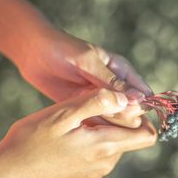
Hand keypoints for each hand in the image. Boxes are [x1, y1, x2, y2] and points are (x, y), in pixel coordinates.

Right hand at [0, 88, 155, 177]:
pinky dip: (87, 153)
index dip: (143, 119)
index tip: (127, 107)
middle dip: (113, 124)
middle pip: (125, 140)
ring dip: (98, 137)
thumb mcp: (62, 114)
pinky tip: (64, 149)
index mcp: (105, 146)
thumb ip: (97, 102)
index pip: (147, 135)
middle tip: (85, 115)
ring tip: (71, 131)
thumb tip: (125, 98)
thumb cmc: (30, 143)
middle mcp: (105, 165)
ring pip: (109, 150)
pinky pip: (95, 164)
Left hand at [17, 28, 150, 127]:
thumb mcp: (88, 63)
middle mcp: (116, 88)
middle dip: (122, 116)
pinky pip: (98, 124)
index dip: (140, 107)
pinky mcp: (87, 109)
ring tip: (89, 114)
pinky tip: (83, 123)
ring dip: (106, 122)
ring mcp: (101, 100)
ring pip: (116, 121)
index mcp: (122, 71)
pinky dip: (94, 127)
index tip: (127, 110)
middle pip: (133, 111)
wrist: (32, 53)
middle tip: (102, 110)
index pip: (144, 94)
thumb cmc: (62, 50)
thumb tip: (139, 99)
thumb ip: (112, 82)